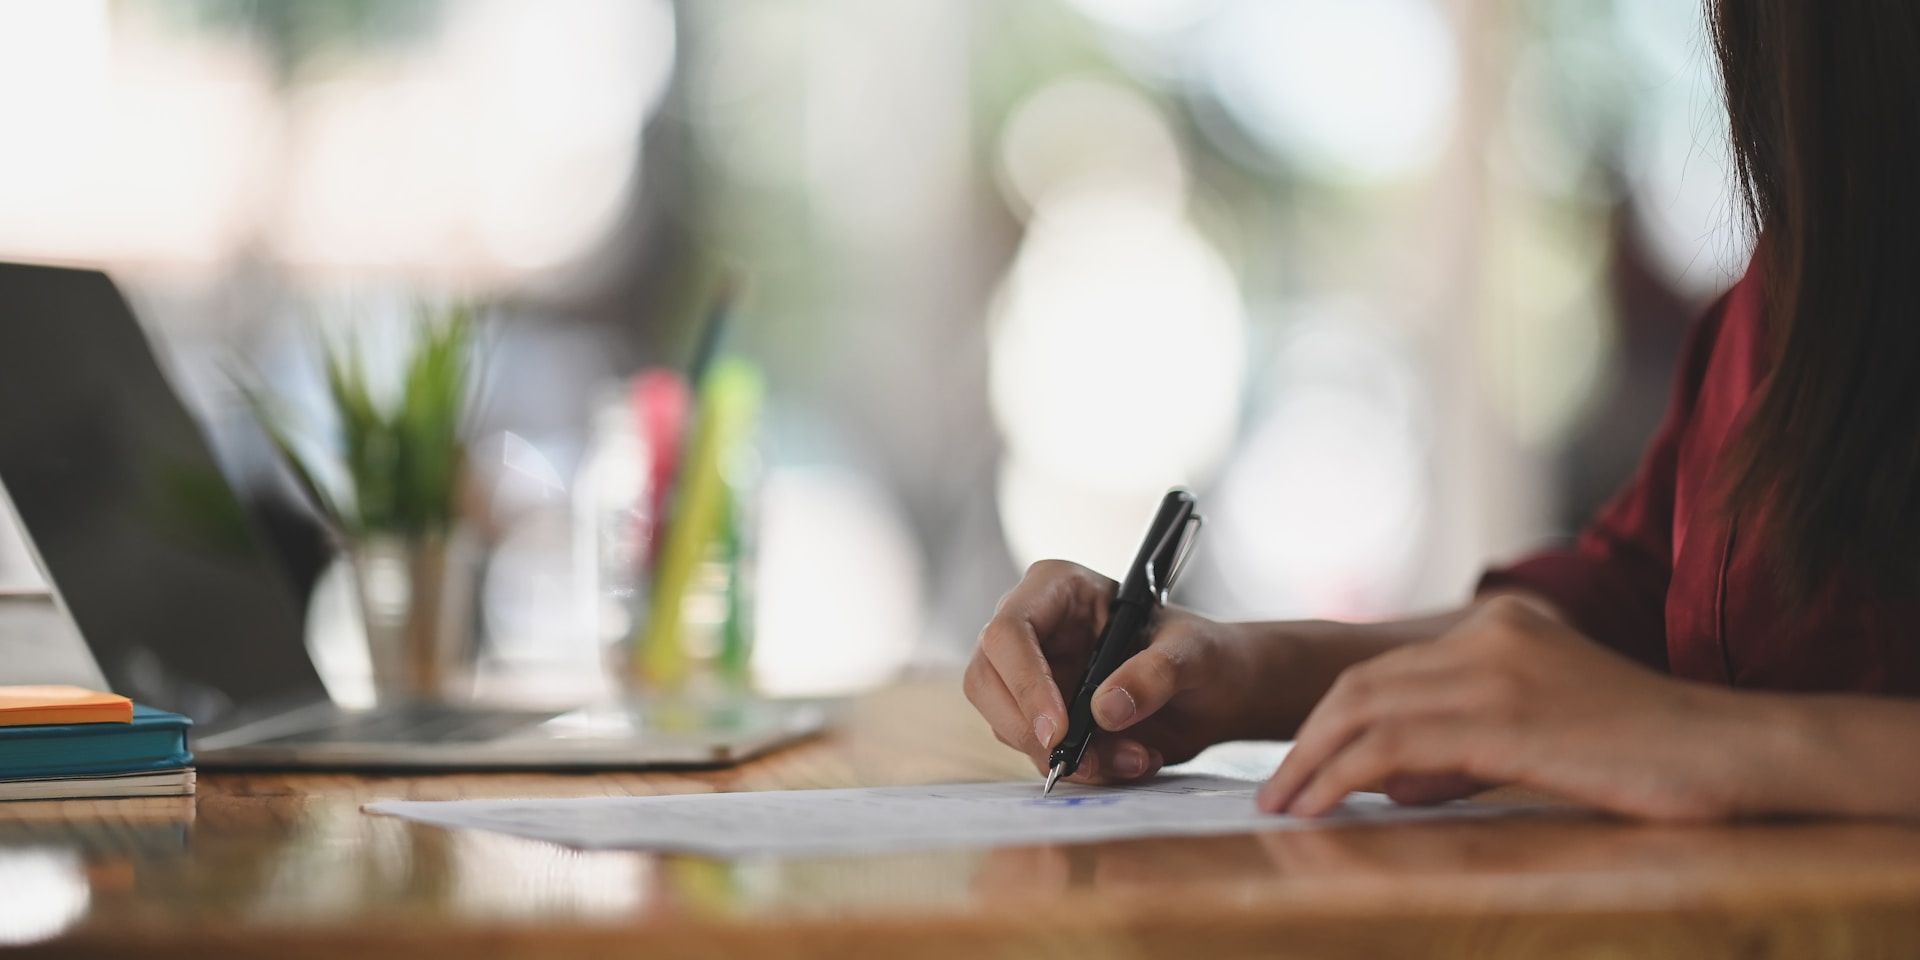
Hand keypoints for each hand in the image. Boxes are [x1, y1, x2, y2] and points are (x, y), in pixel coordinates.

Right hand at [964, 560, 1270, 783]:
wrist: (1212, 695)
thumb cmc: (1202, 654)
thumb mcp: (1193, 654)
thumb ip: (1156, 674)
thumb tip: (1105, 710)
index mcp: (1059, 589)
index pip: (1010, 631)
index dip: (1024, 682)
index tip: (1061, 730)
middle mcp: (1033, 629)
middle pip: (986, 680)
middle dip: (1029, 730)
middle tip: (1081, 763)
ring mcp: (1029, 675)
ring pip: (1006, 723)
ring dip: (1066, 756)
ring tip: (1136, 757)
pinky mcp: (1039, 717)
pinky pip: (1036, 752)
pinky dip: (1080, 769)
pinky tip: (1131, 760)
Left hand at [1257, 595, 1743, 820]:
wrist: (1728, 751)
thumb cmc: (1645, 756)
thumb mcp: (1540, 736)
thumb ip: (1465, 747)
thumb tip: (1391, 780)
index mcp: (1501, 626)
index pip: (1387, 669)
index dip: (1331, 721)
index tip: (1300, 766)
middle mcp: (1489, 633)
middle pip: (1361, 683)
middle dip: (1307, 742)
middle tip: (1275, 793)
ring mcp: (1495, 667)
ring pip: (1365, 708)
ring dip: (1312, 762)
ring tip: (1285, 808)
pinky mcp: (1503, 714)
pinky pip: (1394, 742)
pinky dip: (1343, 775)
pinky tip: (1323, 807)